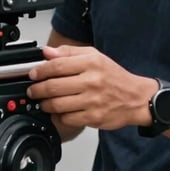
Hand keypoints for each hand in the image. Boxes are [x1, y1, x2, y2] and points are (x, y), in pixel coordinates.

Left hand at [27, 44, 154, 129]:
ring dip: (45, 104)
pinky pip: (67, 118)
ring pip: (57, 104)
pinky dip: (58, 116)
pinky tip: (59, 112)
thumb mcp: (95, 56)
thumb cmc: (115, 77)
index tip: (33, 74)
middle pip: (53, 86)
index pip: (57, 65)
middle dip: (37, 90)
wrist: (137, 98)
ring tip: (43, 102)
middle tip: (33, 90)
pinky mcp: (93, 117)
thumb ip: (70, 52)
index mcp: (91, 63)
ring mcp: (93, 101)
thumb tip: (47, 52)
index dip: (40, 70)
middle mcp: (92, 81)